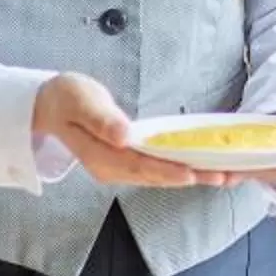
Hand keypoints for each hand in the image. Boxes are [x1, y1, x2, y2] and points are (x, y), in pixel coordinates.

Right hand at [31, 74, 233, 188]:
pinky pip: (156, 170)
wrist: (50, 104)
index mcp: (100, 156)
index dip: (167, 171)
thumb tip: (124, 137)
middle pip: (154, 177)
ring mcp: (117, 169)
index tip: (192, 173)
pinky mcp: (125, 163)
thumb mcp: (81, 101)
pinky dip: (179, 170)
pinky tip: (201, 168)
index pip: (139, 166)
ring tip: (224, 176)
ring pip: (158, 177)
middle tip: (225, 177)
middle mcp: (111, 169)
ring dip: (191, 177)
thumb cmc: (66, 98)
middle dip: (190, 177)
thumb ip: (101, 120)